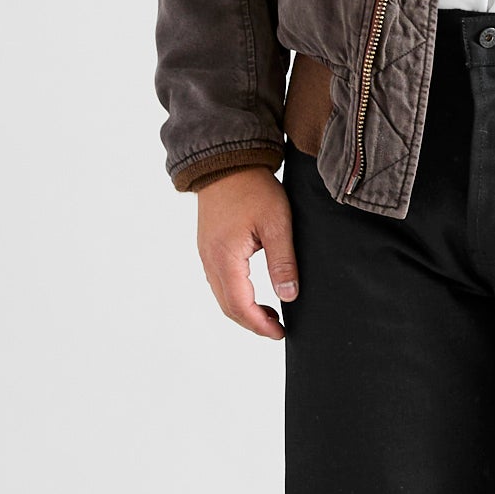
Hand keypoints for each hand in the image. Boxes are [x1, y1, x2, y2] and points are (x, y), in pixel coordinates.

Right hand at [195, 167, 297, 339]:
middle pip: (228, 306)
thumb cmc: (253, 187)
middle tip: (277, 329)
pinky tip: (254, 294)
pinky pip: (219, 281)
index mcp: (225, 257)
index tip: (280, 333)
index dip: (260, 325)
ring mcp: (206, 253)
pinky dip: (235, 295)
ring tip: (269, 314)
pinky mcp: (209, 246)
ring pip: (222, 295)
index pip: (240, 305)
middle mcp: (210, 259)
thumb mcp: (277, 224)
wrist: (228, 160)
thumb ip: (283, 262)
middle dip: (252, 323)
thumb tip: (288, 297)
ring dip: (243, 310)